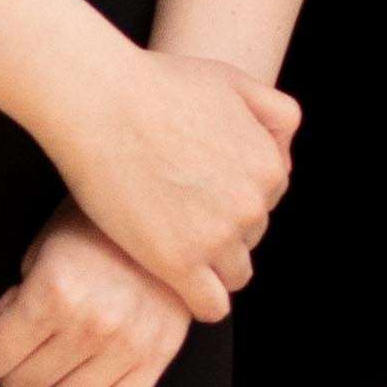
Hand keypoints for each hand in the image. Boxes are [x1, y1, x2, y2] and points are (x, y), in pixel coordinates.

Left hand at [0, 208, 191, 386]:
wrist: (168, 217)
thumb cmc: (98, 228)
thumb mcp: (43, 247)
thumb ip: (22, 299)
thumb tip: (9, 340)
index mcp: (53, 291)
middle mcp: (90, 325)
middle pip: (20, 385)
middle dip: (14, 367)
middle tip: (32, 342)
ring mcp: (127, 346)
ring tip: (63, 358)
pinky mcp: (157, 359)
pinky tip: (91, 376)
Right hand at [41, 41, 298, 321]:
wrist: (100, 100)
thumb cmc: (157, 83)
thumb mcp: (234, 80)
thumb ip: (275, 114)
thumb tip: (286, 157)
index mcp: (270, 167)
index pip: (267, 200)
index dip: (232, 195)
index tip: (199, 187)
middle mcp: (251, 206)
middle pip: (250, 236)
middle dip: (222, 228)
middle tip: (177, 210)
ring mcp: (216, 238)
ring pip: (235, 274)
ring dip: (212, 265)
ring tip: (174, 245)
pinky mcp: (178, 264)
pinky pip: (212, 306)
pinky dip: (202, 301)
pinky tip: (177, 282)